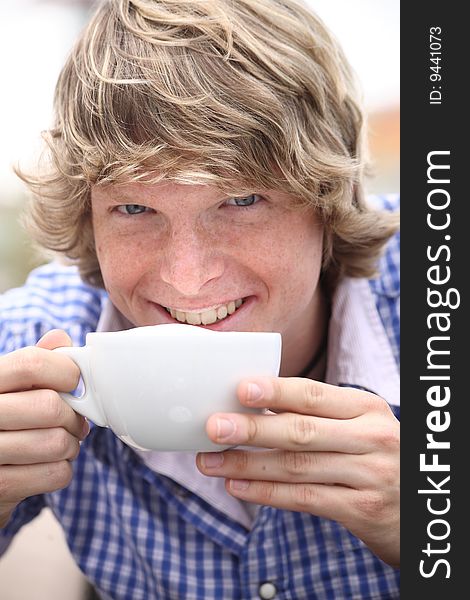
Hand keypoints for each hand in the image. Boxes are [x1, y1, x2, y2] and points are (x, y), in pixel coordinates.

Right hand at [0, 330, 88, 527]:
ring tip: (62, 443)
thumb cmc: (4, 420)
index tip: (73, 382)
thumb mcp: (10, 385)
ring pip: (56, 443)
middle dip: (74, 416)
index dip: (66, 372)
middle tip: (74, 421)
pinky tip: (49, 464)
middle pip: (50, 406)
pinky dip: (62, 469)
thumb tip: (60, 338)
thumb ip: (34, 363)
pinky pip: (54, 474)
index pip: (33, 364)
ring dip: (70, 445)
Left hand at [197, 377, 399, 567]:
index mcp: (367, 408)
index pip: (315, 395)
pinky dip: (267, 493)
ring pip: (296, 467)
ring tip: (211, 462)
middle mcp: (371, 438)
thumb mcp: (361, 424)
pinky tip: (237, 487)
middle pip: (301, 431)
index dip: (276, 391)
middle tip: (213, 427)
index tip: (240, 388)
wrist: (420, 504)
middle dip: (252, 429)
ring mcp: (369, 475)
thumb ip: (319, 415)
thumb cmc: (376, 455)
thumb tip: (254, 407)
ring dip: (248, 465)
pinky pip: (304, 499)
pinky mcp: (362, 510)